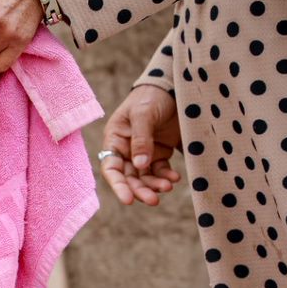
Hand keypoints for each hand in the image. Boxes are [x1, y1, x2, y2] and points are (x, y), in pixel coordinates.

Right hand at [99, 85, 182, 206]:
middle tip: (154, 200)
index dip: (118, 185)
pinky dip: (166, 176)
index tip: (128, 200)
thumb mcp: (143, 114)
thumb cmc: (151, 96)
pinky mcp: (160, 152)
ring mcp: (143, 152)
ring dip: (154, 185)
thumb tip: (139, 165)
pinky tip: (174, 178)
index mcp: (115, 140)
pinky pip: (160, 170)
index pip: (111, 168)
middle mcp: (126, 149)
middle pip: (129, 177)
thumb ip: (141, 139)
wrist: (175, 87)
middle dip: (140, 190)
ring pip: (145, 177)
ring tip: (168, 187)